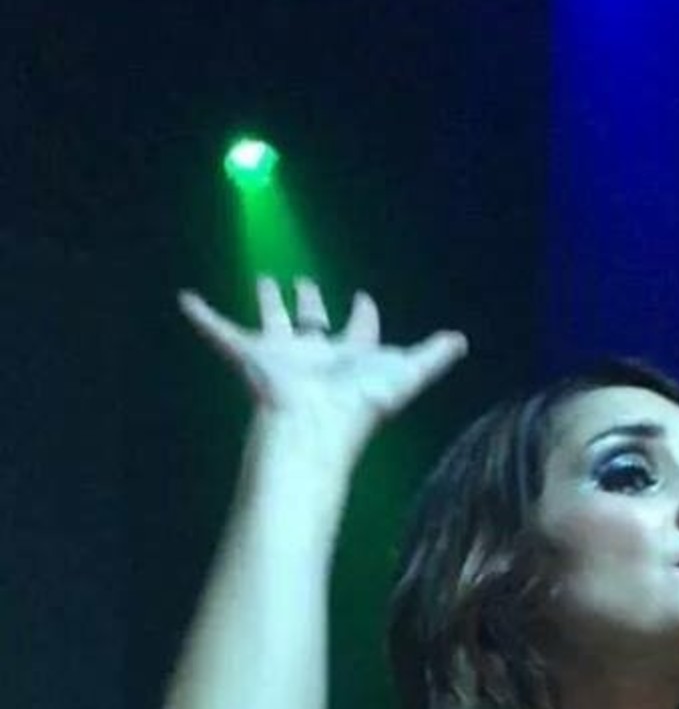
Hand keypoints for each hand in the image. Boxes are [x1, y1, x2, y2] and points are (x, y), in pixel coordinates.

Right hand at [177, 275, 467, 463]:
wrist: (312, 428)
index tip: (364, 297)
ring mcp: (281, 355)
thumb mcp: (407, 376)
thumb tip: (462, 340)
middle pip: (313, 322)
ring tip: (264, 280)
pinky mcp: (251, 356)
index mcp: (349, 358)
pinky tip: (186, 300)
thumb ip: (432, 358)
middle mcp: (316, 354)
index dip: (363, 314)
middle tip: (305, 282)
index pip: (360, 331)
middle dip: (311, 303)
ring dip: (267, 300)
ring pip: (272, 319)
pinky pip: (221, 332)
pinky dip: (203, 318)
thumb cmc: (360, 406)